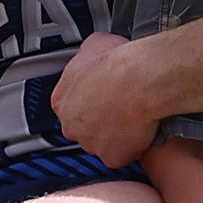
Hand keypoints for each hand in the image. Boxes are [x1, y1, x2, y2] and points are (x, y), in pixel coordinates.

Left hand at [51, 32, 158, 167]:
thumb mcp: (93, 44)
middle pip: (83, 128)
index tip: (100, 96)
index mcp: (62, 100)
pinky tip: (139, 129)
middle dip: (98, 120)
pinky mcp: (112, 157)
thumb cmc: (118, 63)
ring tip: (131, 115)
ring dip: (114, 133)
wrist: (140, 80)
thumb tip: (90, 54)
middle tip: (118, 105)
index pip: (69, 106)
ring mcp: (91, 143)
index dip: (87, 101)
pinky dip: (130, 146)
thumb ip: (85, 57)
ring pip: (101, 142)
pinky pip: (121, 155)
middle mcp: (72, 125)